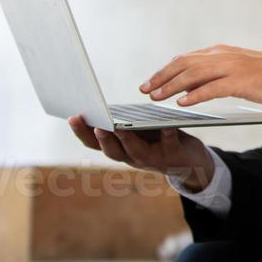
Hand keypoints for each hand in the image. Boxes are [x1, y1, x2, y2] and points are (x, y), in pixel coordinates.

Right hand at [68, 115, 213, 190]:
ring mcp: (152, 158)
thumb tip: (99, 100)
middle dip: (100, 138)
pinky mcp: (174, 153)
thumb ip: (119, 121)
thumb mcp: (135, 131)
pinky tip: (167, 125)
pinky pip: (169, 143)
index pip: (94, 143)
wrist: (189, 161)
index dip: (81, 132)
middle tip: (93, 123)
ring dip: (126, 140)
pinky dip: (168, 134)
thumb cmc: (156, 139)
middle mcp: (132, 157)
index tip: (72, 117)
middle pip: (110, 151)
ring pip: (135, 151)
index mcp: (119, 148)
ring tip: (119, 127)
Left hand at [141, 45, 261, 110]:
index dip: (165, 70)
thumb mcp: (235, 69)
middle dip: (161, 77)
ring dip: (171, 86)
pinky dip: (195, 95)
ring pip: (193, 75)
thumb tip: (187, 86)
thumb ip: (212, 74)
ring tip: (156, 97)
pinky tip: (182, 103)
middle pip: (184, 64)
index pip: (185, 59)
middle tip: (144, 89)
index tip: (150, 81)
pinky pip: (212, 88)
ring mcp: (231, 68)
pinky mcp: (240, 82)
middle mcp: (222, 56)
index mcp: (221, 52)